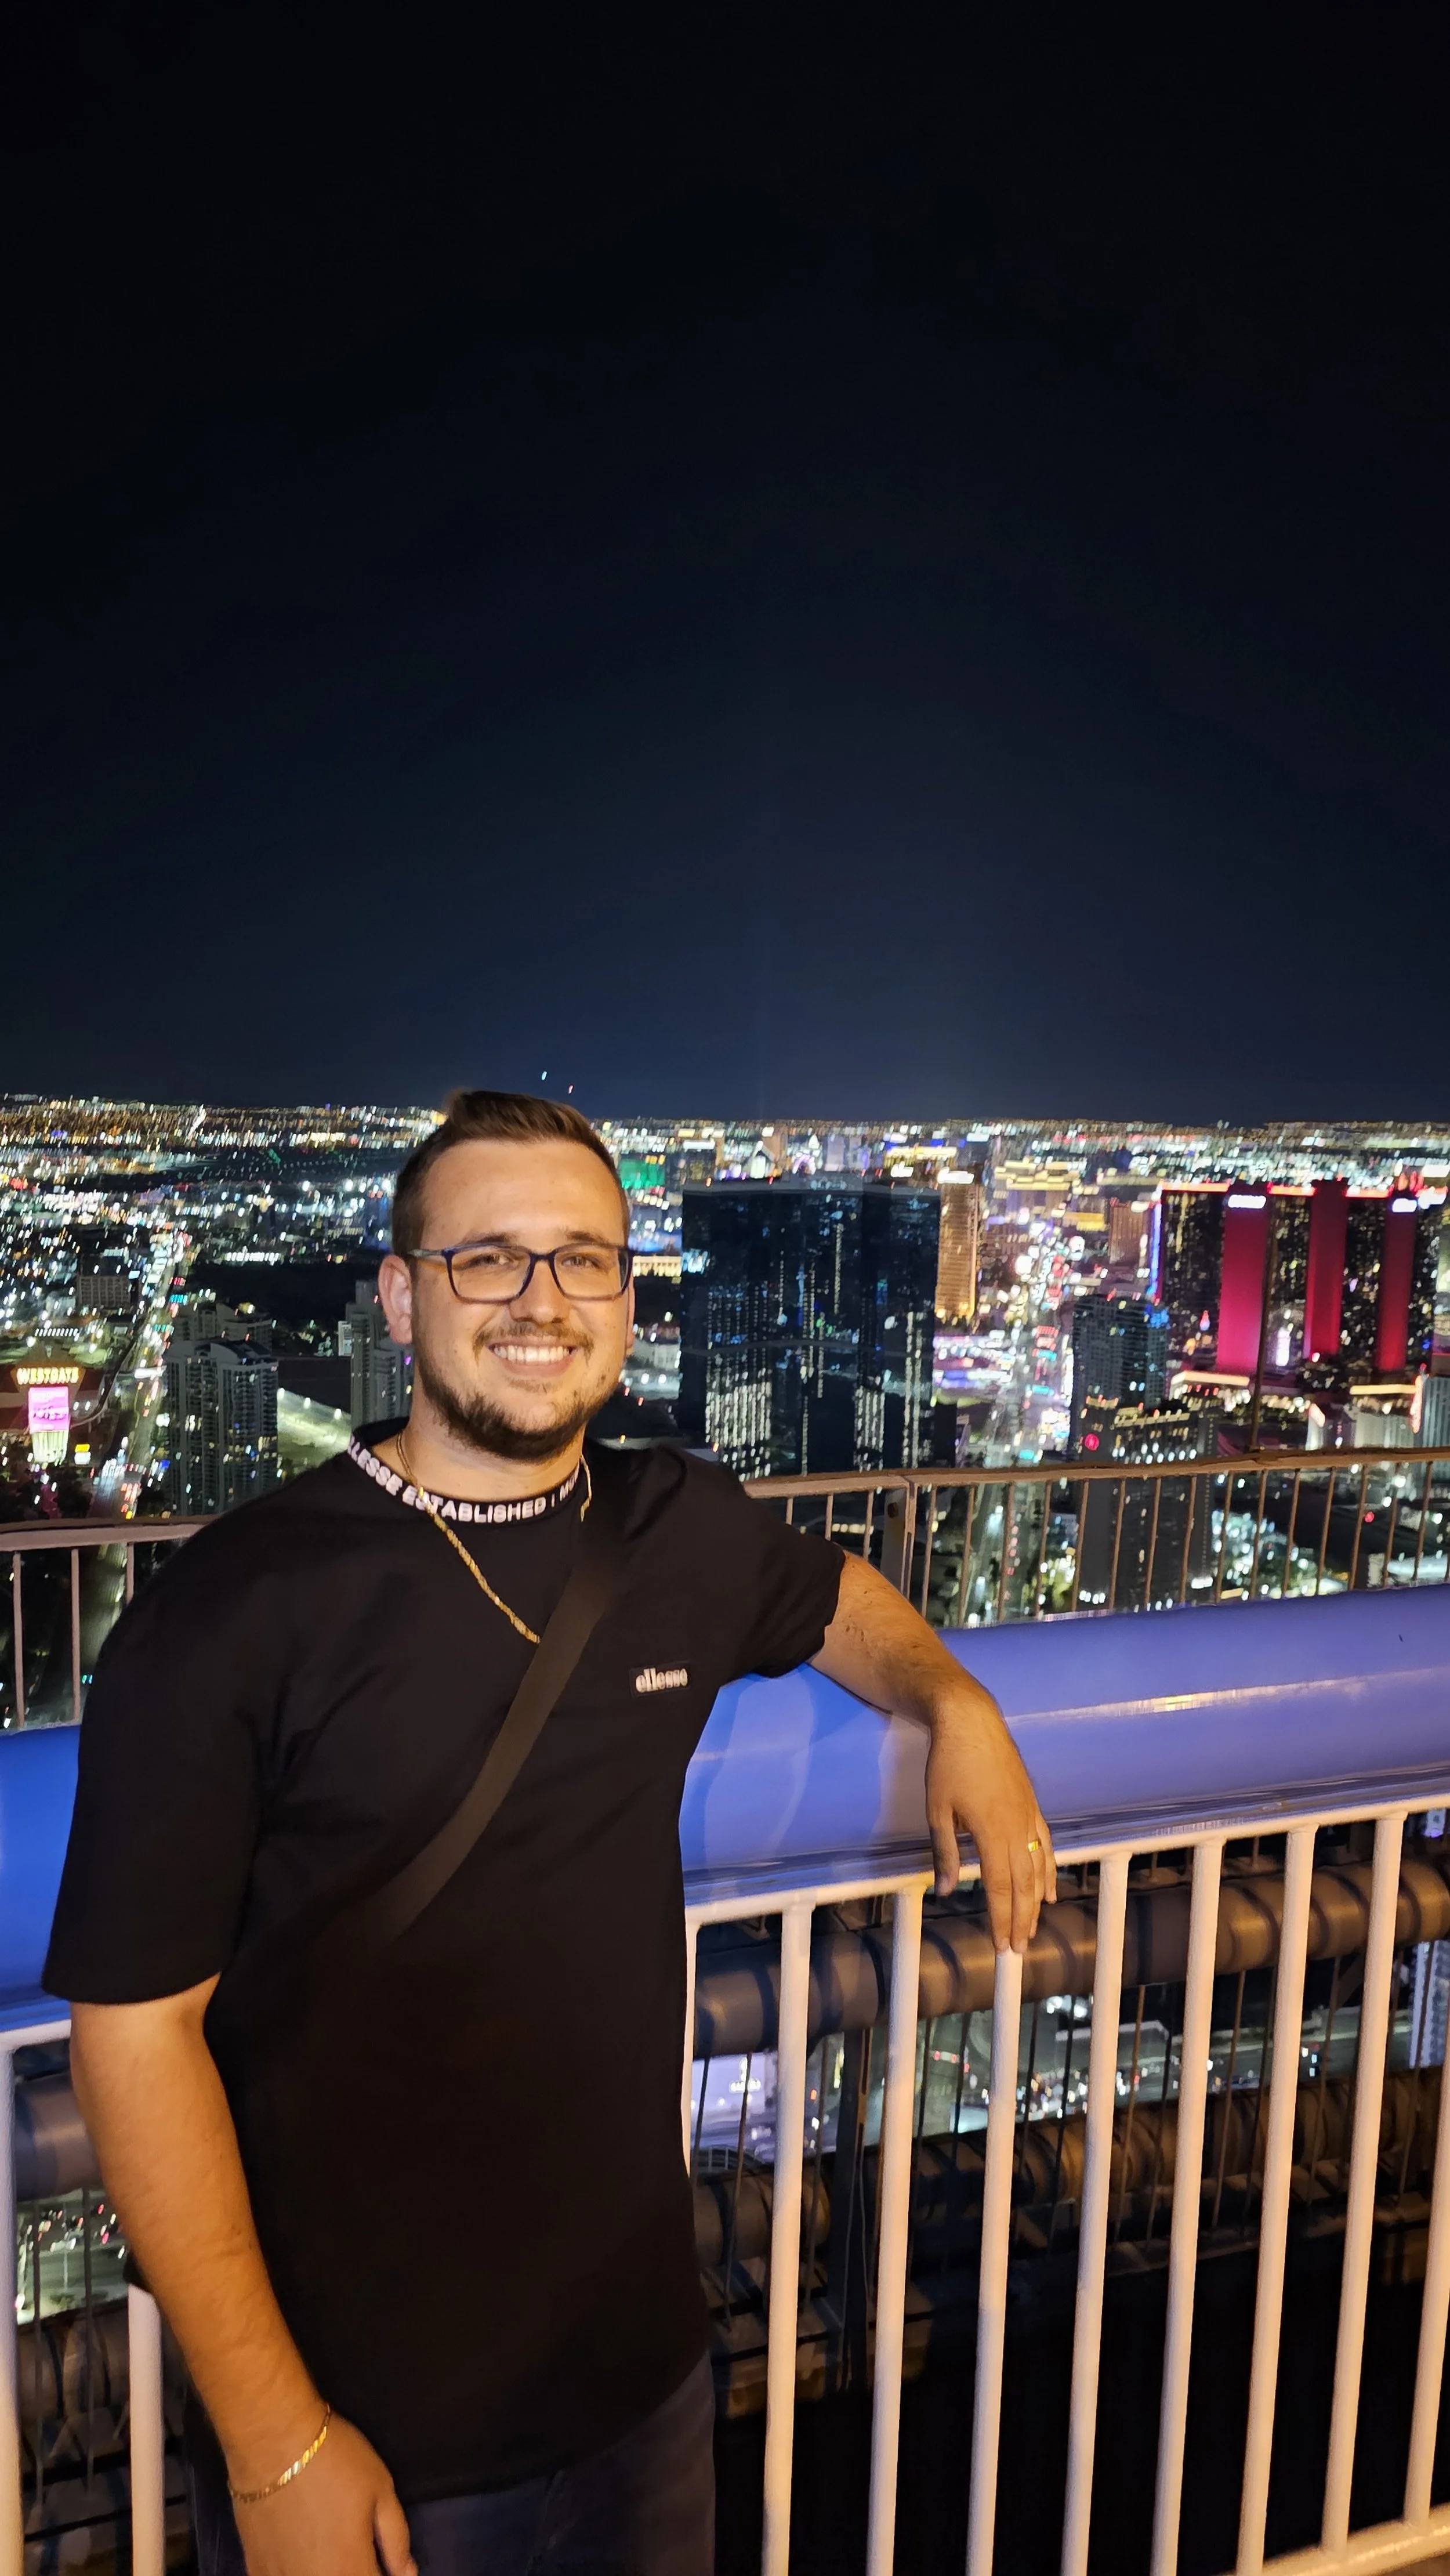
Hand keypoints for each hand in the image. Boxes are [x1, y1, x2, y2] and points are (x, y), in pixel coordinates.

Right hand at [232, 2414, 414, 2575]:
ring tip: (326, 2544)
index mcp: (350, 2571)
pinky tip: (299, 2552)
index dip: (382, 2572)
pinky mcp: (255, 2570)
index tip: (378, 2558)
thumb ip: (396, 2540)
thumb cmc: (333, 2459)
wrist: (272, 2438)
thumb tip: (406, 2574)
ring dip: (325, 2571)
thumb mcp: (381, 2490)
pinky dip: (295, 2571)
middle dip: (353, 2570)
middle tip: (352, 2543)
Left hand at [924, 1681, 1056, 1951]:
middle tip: (1018, 1949)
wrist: (970, 1721)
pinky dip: (1049, 1871)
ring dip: (1037, 1902)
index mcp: (991, 1833)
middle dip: (1021, 1919)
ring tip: (1033, 1928)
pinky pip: (1046, 1845)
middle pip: (1024, 1885)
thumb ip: (944, 1853)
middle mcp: (1016, 1828)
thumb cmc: (948, 1764)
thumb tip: (945, 1890)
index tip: (1002, 1945)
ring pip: (1039, 1868)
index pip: (999, 1887)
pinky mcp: (1032, 1805)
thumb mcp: (937, 1811)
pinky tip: (1050, 1890)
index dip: (1001, 1918)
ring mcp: (1028, 1816)